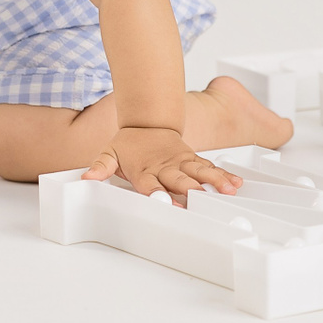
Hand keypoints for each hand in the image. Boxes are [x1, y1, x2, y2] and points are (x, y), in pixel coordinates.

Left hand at [81, 126, 240, 204]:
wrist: (146, 121)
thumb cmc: (128, 144)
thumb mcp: (109, 153)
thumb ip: (100, 167)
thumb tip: (86, 177)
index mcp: (145, 170)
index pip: (151, 184)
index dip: (157, 193)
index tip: (164, 201)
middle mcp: (166, 167)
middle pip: (178, 180)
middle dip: (189, 190)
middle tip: (199, 198)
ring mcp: (181, 162)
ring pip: (200, 173)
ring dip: (214, 181)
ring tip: (228, 190)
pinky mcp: (193, 159)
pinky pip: (209, 167)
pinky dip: (223, 175)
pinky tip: (236, 183)